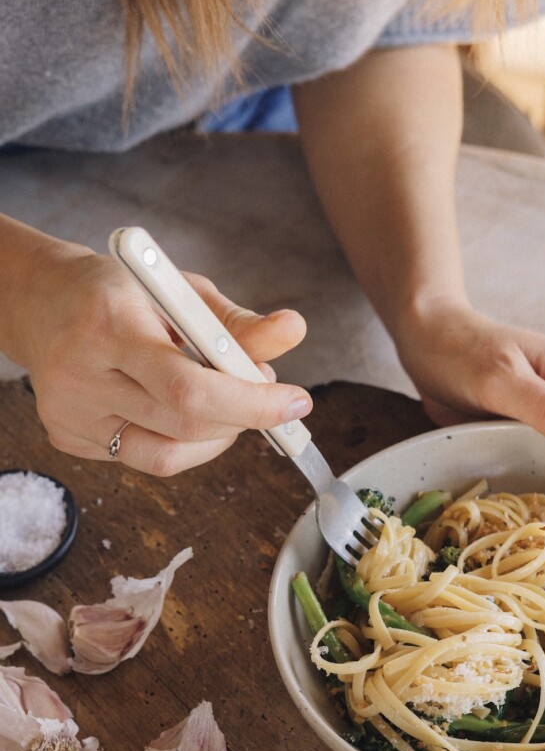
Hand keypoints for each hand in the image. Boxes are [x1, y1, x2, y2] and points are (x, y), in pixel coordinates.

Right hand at [6, 238, 308, 474]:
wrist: (44, 303)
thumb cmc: (119, 293)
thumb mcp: (180, 291)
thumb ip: (237, 322)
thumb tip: (293, 331)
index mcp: (109, 324)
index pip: (188, 387)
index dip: (250, 403)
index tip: (295, 402)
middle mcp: (81, 374)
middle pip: (184, 425)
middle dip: (242, 418)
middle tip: (268, 398)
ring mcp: (70, 414)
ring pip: (168, 455)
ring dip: (217, 436)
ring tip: (226, 404)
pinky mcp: (67, 437)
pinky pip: (144, 459)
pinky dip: (182, 443)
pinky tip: (179, 412)